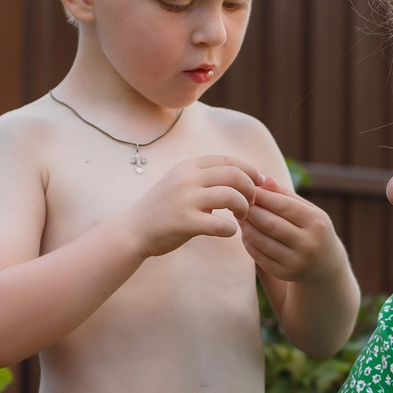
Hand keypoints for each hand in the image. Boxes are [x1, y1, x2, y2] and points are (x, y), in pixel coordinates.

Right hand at [120, 156, 258, 257]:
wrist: (133, 230)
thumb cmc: (164, 209)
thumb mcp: (182, 184)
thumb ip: (207, 178)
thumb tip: (243, 177)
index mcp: (188, 166)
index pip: (228, 160)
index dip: (249, 170)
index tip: (258, 183)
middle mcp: (187, 179)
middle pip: (234, 175)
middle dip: (250, 189)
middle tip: (251, 203)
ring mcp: (185, 200)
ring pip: (231, 196)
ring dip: (244, 207)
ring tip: (241, 216)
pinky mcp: (185, 222)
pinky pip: (221, 225)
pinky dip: (231, 229)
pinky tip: (228, 232)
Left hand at [241, 174, 347, 283]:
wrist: (326, 266)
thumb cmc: (313, 229)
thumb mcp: (308, 210)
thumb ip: (285, 195)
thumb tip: (263, 178)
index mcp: (316, 222)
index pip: (283, 205)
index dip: (262, 196)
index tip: (247, 188)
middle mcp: (309, 244)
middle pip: (270, 224)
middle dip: (251, 211)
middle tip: (238, 202)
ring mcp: (296, 262)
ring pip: (262, 241)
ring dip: (246, 227)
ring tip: (239, 216)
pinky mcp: (284, 273)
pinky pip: (259, 256)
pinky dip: (249, 243)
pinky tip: (245, 233)